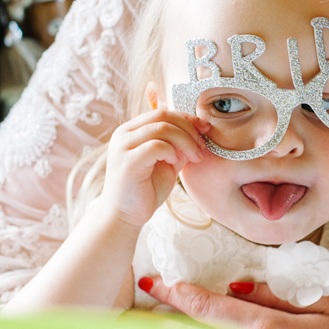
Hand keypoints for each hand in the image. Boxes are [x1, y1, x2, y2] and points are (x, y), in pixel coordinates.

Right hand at [103, 108, 207, 228]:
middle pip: (163, 116)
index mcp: (131, 130)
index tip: (205, 129)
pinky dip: (171, 151)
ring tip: (194, 157)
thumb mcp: (167, 162)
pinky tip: (175, 163)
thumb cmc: (146, 189)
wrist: (126, 215)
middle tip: (202, 146)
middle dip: (189, 129)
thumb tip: (201, 130)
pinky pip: (155, 146)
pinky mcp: (127, 162)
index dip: (187, 118)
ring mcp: (122, 146)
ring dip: (185, 141)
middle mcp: (123, 134)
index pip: (162, 113)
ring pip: (161, 128)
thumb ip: (179, 145)